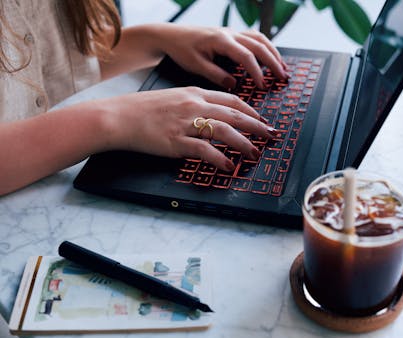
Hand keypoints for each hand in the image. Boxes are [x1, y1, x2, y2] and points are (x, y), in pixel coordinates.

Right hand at [106, 87, 276, 170]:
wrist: (120, 116)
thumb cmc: (144, 109)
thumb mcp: (173, 97)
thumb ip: (194, 103)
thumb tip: (212, 115)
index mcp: (194, 93)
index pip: (231, 100)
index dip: (250, 111)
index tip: (261, 120)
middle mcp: (194, 105)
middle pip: (234, 115)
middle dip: (256, 126)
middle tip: (271, 135)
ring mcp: (186, 123)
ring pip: (224, 131)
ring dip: (244, 143)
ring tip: (255, 153)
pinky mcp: (177, 141)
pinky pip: (205, 150)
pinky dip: (220, 159)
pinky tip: (229, 166)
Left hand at [157, 25, 288, 88]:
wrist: (172, 36)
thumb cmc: (182, 50)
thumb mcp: (196, 66)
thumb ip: (215, 75)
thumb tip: (233, 85)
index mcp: (220, 40)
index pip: (246, 56)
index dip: (257, 71)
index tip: (263, 85)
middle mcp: (229, 33)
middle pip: (259, 45)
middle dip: (273, 62)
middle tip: (283, 77)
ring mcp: (232, 32)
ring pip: (259, 39)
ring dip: (273, 53)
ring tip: (282, 68)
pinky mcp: (231, 34)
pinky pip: (254, 38)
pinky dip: (265, 47)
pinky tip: (270, 57)